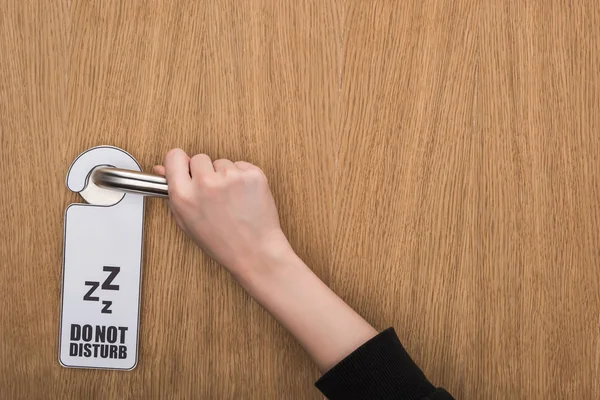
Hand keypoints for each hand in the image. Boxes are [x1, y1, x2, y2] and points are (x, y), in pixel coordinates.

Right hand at [154, 148, 292, 279]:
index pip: (174, 156)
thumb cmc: (221, 242)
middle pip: (199, 158)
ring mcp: (230, 177)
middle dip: (205, 172)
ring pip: (222, 163)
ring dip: (226, 176)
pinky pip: (242, 166)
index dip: (181, 163)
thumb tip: (161, 168)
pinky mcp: (252, 175)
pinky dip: (243, 178)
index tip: (187, 169)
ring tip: (232, 200)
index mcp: (184, 195)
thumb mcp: (187, 222)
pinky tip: (244, 197)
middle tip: (214, 194)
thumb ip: (173, 193)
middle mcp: (205, 183)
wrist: (255, 251)